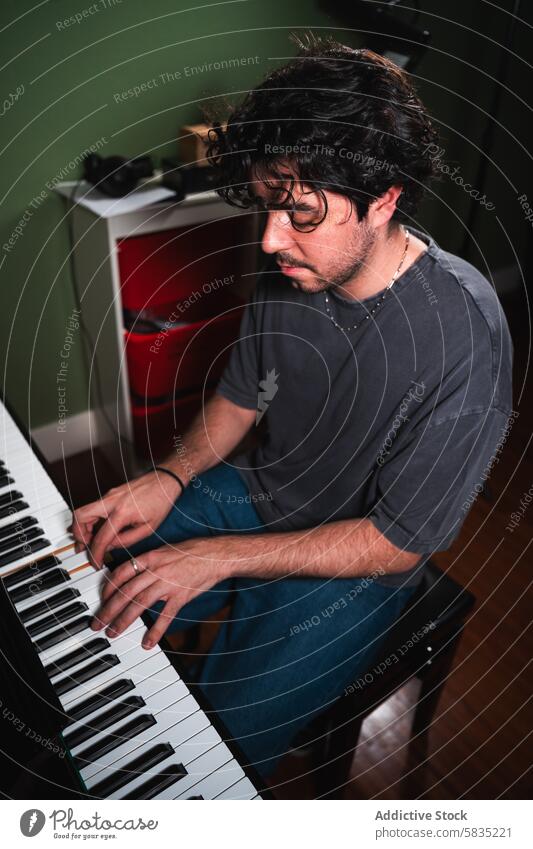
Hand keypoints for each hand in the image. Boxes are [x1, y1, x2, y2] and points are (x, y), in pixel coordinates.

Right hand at [70, 470, 182, 567]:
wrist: (165, 480)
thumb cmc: (161, 501)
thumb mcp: (148, 528)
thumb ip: (127, 540)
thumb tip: (110, 546)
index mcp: (122, 512)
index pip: (101, 538)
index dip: (96, 553)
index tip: (96, 562)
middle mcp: (111, 501)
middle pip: (80, 517)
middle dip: (78, 535)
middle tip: (83, 548)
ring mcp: (109, 495)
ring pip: (83, 510)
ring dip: (82, 527)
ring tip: (88, 541)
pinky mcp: (110, 493)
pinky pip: (93, 507)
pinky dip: (90, 519)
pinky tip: (95, 528)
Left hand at [90, 540, 223, 648]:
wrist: (216, 555)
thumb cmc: (192, 551)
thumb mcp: (165, 551)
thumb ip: (149, 563)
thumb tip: (134, 574)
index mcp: (150, 557)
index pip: (121, 573)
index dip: (108, 588)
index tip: (101, 599)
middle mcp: (155, 570)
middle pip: (125, 591)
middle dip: (108, 609)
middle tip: (97, 623)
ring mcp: (168, 584)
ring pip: (139, 603)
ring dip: (123, 620)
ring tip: (113, 633)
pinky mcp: (181, 596)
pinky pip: (165, 616)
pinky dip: (155, 631)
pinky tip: (147, 643)